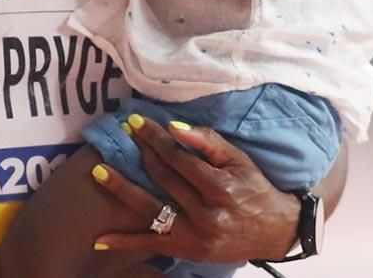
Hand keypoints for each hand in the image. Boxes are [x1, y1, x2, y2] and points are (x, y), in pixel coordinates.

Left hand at [88, 118, 299, 263]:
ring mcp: (194, 235)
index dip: (154, 138)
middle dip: (140, 152)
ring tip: (98, 172)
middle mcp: (205, 213)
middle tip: (122, 134)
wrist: (274, 230)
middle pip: (162, 178)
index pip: (177, 157)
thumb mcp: (239, 160)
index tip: (136, 122)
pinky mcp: (187, 250)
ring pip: (150, 208)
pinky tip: (100, 239)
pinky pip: (150, 244)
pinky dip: (125, 242)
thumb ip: (207, 142)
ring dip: (121, 190)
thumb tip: (175, 128)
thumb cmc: (255, 189)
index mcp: (220, 187)